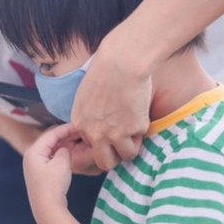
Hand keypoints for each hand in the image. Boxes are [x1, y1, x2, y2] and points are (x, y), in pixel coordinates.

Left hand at [23, 124, 77, 214]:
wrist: (47, 209)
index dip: (65, 128)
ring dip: (64, 144)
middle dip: (65, 135)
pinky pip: (51, 157)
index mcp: (33, 151)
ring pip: (51, 149)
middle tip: (80, 131)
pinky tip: (71, 152)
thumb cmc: (53, 185)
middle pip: (49, 140)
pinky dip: (61, 153)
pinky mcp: (40, 173)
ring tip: (78, 139)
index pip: (51, 134)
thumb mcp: (61, 162)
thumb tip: (64, 148)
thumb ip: (64, 149)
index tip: (78, 124)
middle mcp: (31, 156)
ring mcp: (35, 165)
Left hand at [71, 46, 150, 170]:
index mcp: (79, 122)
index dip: (103, 139)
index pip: (90, 145)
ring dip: (133, 144)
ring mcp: (113, 134)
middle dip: (115, 156)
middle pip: (104, 162)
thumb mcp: (86, 94)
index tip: (112, 131)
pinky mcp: (133, 129)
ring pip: (127, 155)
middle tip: (124, 144)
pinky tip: (140, 108)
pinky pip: (141, 136)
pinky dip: (143, 126)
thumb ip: (90, 114)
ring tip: (135, 126)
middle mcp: (94, 133)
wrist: (122, 61)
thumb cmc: (105, 69)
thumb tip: (101, 124)